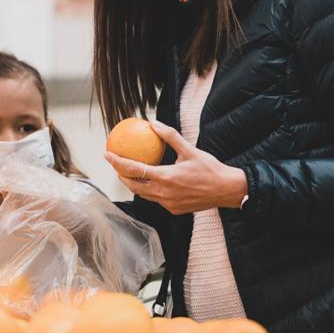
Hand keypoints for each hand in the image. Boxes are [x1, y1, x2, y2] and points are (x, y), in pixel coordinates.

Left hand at [105, 120, 247, 214]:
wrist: (226, 191)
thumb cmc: (209, 169)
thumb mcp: (190, 149)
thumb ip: (170, 136)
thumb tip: (154, 123)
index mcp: (165, 177)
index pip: (133, 170)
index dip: (117, 162)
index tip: (107, 154)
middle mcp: (163, 193)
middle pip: (132, 185)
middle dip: (120, 175)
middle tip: (115, 163)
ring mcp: (168, 204)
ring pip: (143, 194)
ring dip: (133, 184)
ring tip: (128, 172)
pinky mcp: (173, 209)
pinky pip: (156, 199)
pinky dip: (149, 190)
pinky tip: (150, 181)